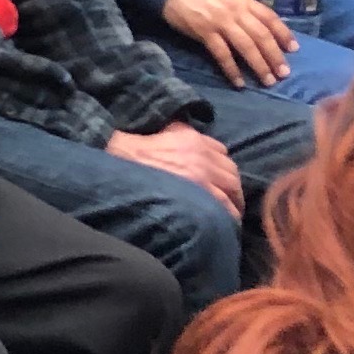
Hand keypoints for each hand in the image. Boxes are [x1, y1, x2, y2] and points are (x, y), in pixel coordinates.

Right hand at [109, 124, 243, 215]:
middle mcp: (202, 155)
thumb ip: (178, 132)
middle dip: (233, 188)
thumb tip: (184, 135)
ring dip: (234, 202)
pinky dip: (228, 214)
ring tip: (230, 216)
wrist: (119, 163)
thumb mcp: (160, 131)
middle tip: (230, 201)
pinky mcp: (198, 193)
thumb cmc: (134, 151)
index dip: (221, 167)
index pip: (222, 152)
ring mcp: (201, 175)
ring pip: (232, 190)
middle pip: (231, 173)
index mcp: (193, 139)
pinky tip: (225, 223)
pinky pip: (223, 205)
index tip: (219, 179)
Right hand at [161, 0, 293, 85]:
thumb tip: (258, 25)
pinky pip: (222, 54)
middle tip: (284, 73)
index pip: (269, 18)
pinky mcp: (204, 32)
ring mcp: (220, 22)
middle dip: (275, 55)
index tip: (293, 49)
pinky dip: (232, 69)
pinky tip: (239, 82)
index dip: (283, 34)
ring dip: (259, 65)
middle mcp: (235, 10)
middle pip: (261, 35)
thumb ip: (242, 7)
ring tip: (268, 80)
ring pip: (246, 46)